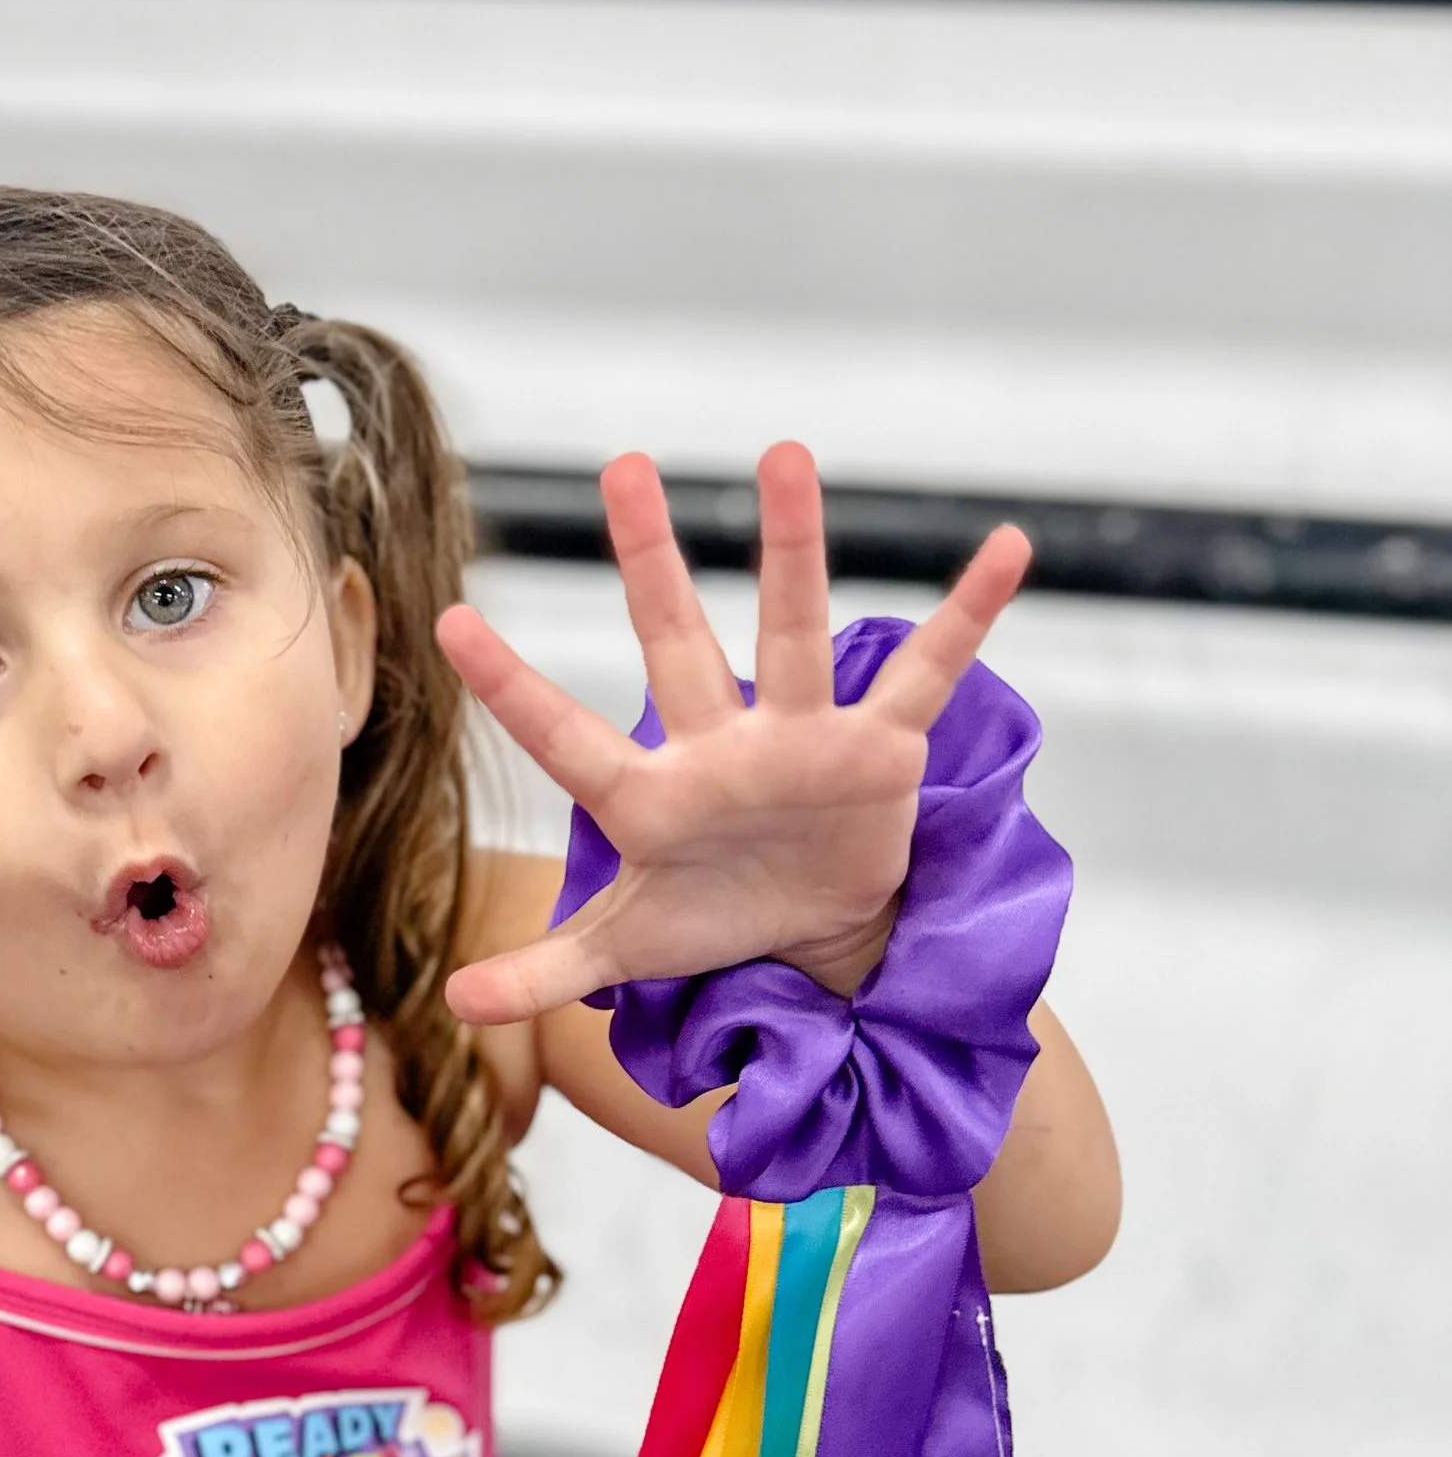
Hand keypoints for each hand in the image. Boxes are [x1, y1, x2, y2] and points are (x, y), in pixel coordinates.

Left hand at [442, 443, 1029, 1021]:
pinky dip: (970, 614)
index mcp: (648, 793)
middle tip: (622, 466)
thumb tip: (454, 1001)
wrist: (816, 933)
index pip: (564, 735)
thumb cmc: (711, 916)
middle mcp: (719, 743)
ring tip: (783, 455)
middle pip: (674, 638)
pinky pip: (928, 671)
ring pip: (794, 629)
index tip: (448, 622)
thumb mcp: (628, 952)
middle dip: (649, 558)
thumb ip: (546, 972)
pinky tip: (1008, 549)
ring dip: (791, 546)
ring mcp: (801, 735)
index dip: (511, 685)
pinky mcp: (879, 747)